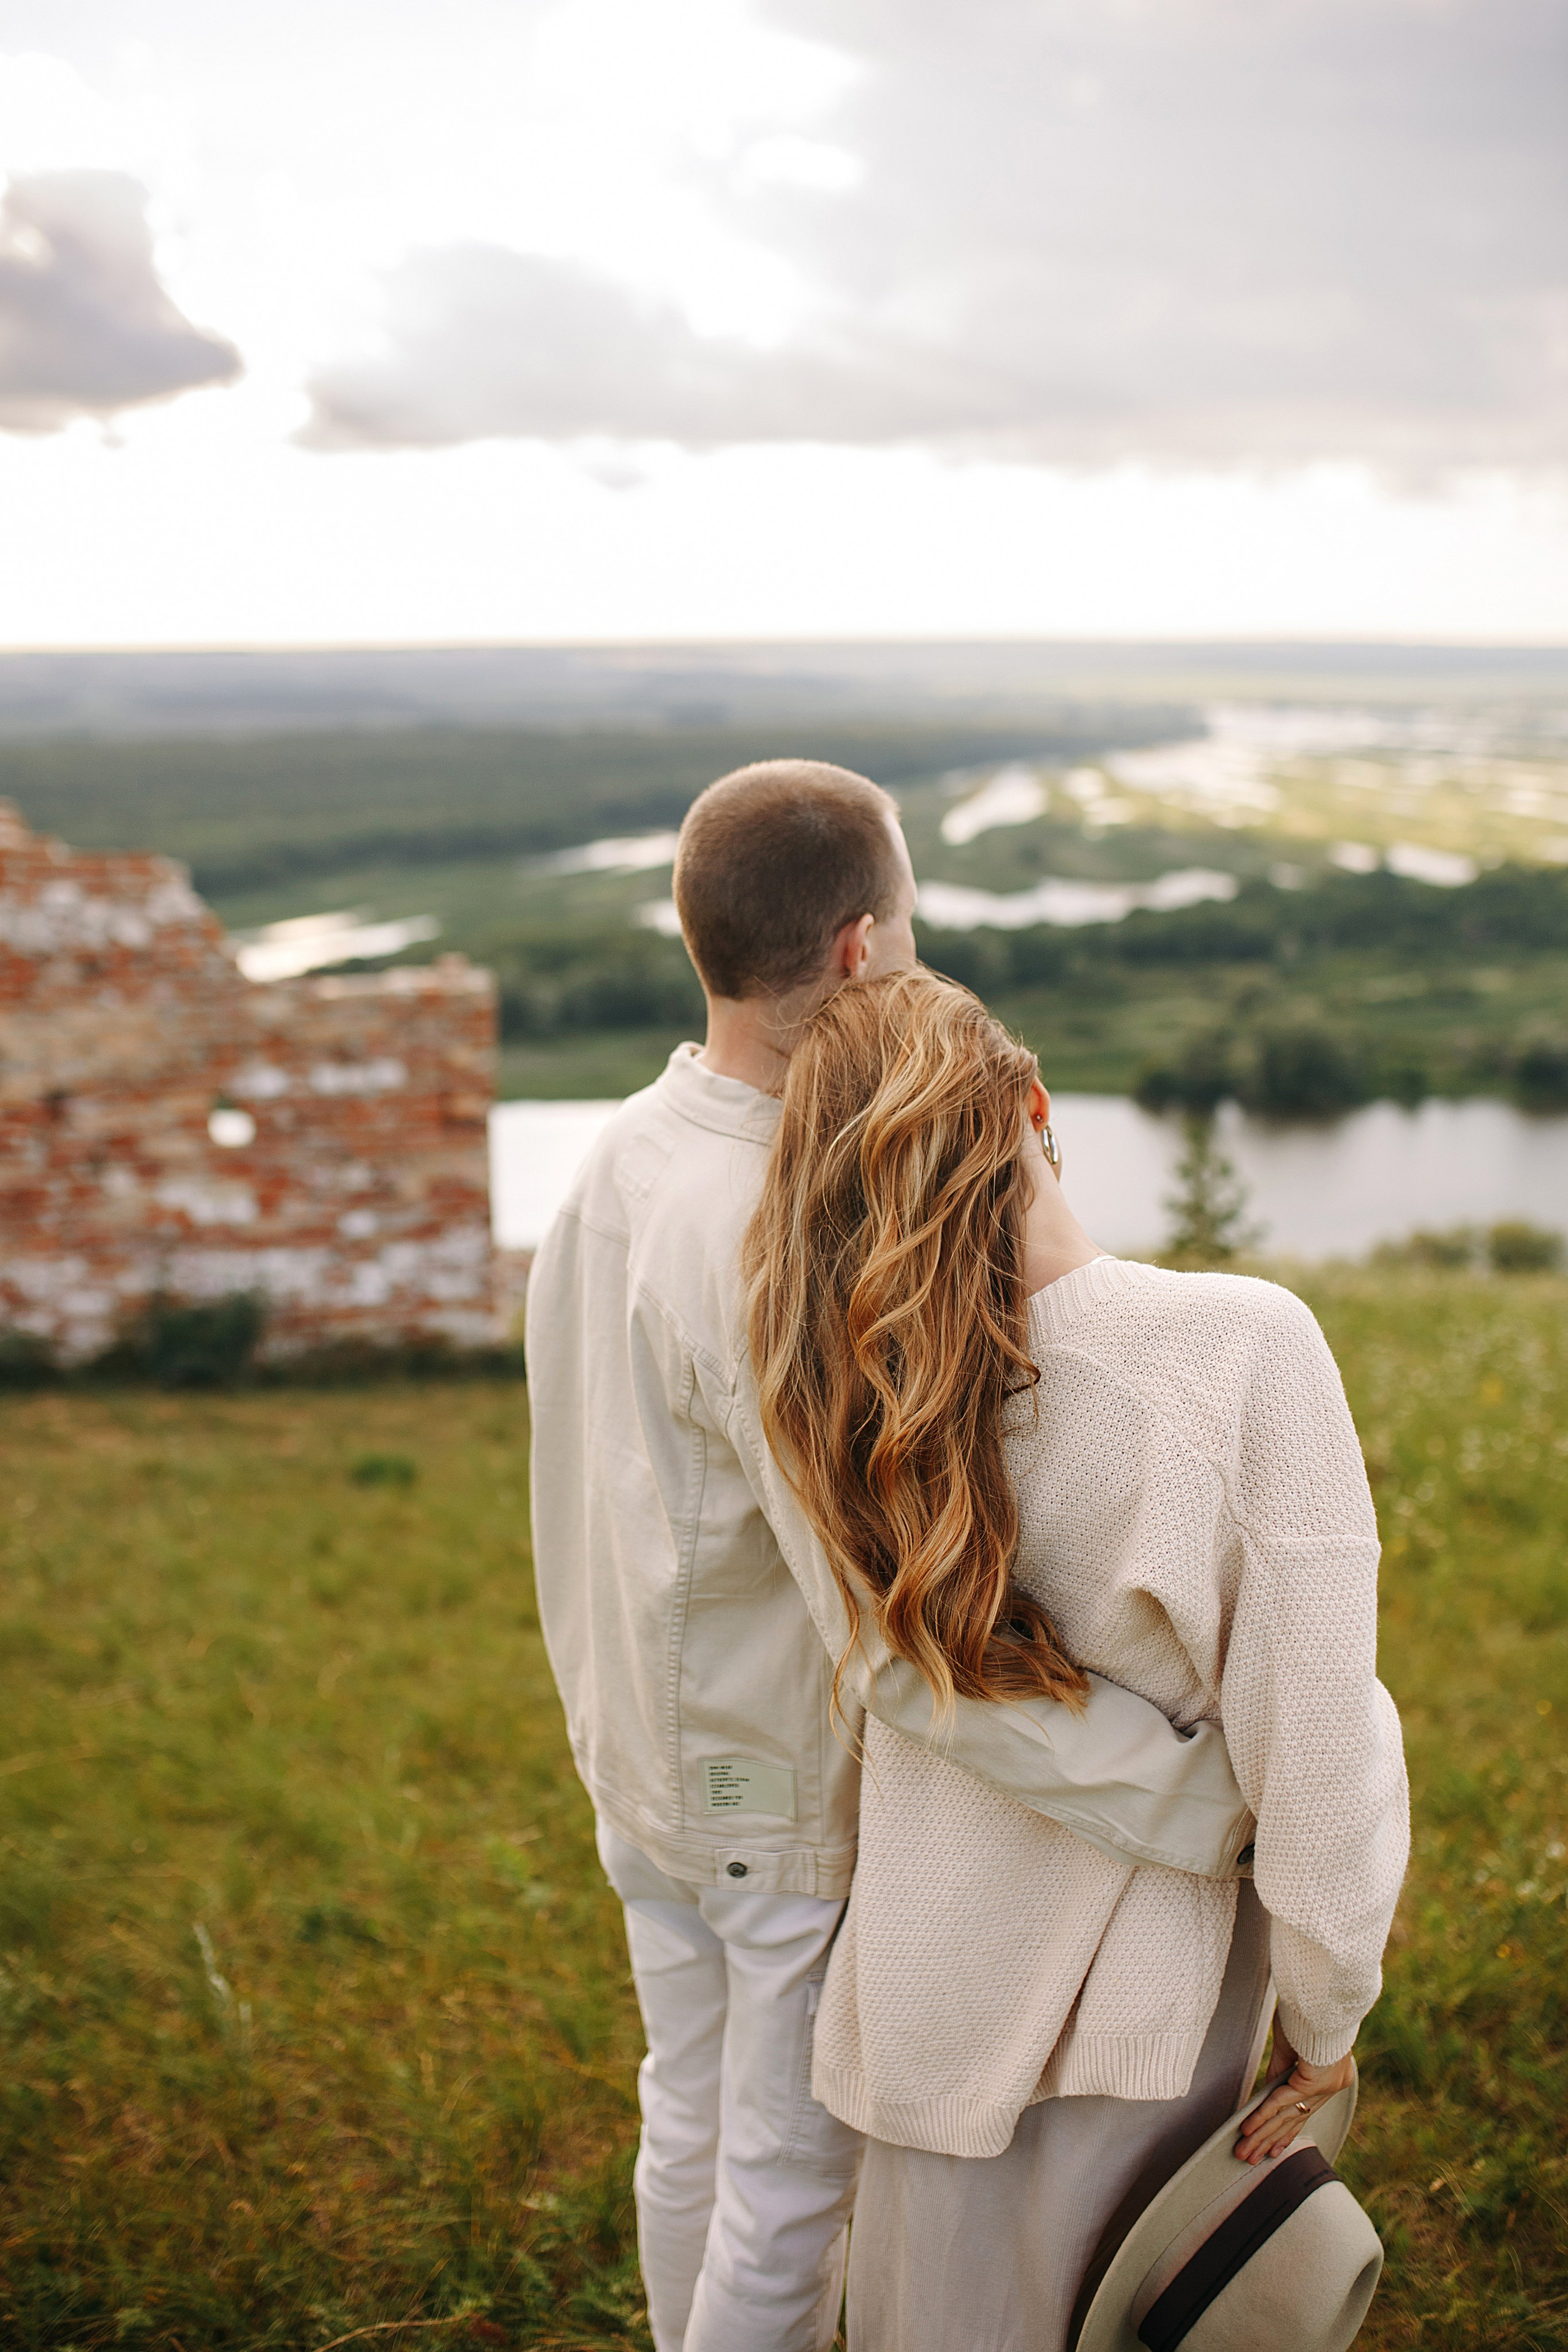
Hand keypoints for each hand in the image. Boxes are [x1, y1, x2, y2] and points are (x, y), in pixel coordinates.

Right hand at [1234, 2021, 1354, 2165]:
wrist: (1321, 1994)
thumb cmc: (1306, 2009)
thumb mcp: (1290, 2044)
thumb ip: (1282, 2071)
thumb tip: (1267, 2094)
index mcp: (1330, 2076)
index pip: (1303, 2110)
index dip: (1285, 2131)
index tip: (1271, 2149)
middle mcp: (1332, 2085)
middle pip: (1293, 2118)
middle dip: (1268, 2140)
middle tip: (1249, 2157)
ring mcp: (1326, 2085)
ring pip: (1287, 2115)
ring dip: (1262, 2134)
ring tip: (1244, 2151)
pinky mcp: (1316, 2080)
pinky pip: (1282, 2101)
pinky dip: (1263, 2114)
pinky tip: (1249, 2128)